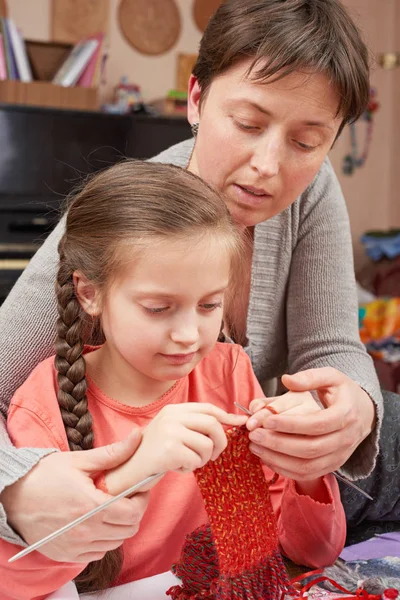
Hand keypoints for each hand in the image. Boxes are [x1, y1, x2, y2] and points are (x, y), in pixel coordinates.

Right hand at [1, 429, 148, 562]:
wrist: (12, 496)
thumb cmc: (44, 475)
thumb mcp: (79, 460)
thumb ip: (113, 453)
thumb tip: (136, 437)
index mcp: (90, 506)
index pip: (133, 513)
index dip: (141, 499)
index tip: (138, 488)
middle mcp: (85, 531)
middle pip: (128, 529)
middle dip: (134, 511)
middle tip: (127, 496)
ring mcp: (76, 547)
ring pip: (115, 542)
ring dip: (120, 525)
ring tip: (112, 507)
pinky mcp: (67, 554)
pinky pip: (98, 552)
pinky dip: (104, 539)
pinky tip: (97, 521)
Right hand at [105, 403, 246, 493]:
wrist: (128, 470)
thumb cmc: (154, 453)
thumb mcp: (172, 431)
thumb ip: (194, 425)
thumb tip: (230, 422)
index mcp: (174, 410)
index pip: (208, 408)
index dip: (227, 416)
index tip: (240, 423)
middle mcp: (172, 416)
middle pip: (213, 424)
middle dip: (220, 442)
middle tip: (213, 456)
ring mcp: (170, 431)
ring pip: (207, 445)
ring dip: (203, 459)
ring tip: (187, 462)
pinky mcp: (170, 449)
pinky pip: (196, 460)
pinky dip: (190, 468)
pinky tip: (176, 467)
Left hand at [246, 367, 375, 480]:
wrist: (364, 413)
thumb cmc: (343, 393)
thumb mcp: (332, 377)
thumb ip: (309, 376)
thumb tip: (286, 379)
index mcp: (345, 415)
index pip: (316, 424)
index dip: (290, 425)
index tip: (267, 420)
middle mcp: (345, 440)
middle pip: (310, 449)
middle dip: (278, 443)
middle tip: (254, 434)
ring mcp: (339, 457)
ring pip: (306, 466)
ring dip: (278, 459)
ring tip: (255, 446)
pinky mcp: (331, 467)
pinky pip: (306, 475)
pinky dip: (284, 469)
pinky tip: (266, 456)